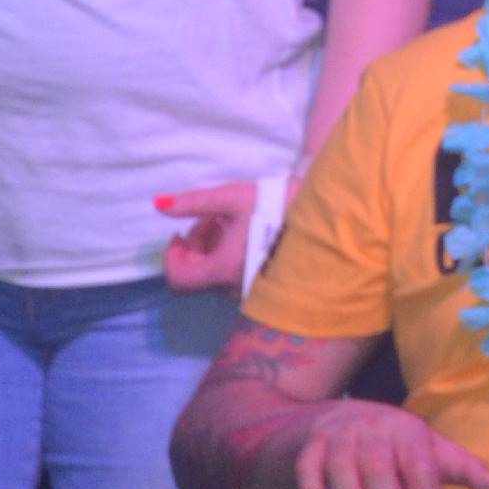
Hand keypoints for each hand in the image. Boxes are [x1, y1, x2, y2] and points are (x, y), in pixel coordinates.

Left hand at [156, 178, 304, 295]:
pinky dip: (233, 257)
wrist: (329, 220)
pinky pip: (238, 277)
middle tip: (213, 218)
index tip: (182, 231)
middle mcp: (234, 288)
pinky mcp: (269, 287)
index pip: (177, 279)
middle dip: (198, 245)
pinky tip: (250, 234)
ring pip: (219, 275)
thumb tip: (160, 204)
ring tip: (235, 222)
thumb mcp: (232, 198)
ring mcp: (253, 291)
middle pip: (198, 274)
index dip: (172, 254)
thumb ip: (194, 202)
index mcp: (222, 270)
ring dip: (216, 250)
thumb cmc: (277, 207)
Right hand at [293, 398, 488, 488]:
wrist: (342, 418)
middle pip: (378, 468)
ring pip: (342, 471)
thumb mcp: (430, 449)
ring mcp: (338, 437)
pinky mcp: (311, 448)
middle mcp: (372, 428)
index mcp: (407, 430)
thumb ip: (460, 468)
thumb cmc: (396, 442)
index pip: (420, 465)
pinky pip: (308, 473)